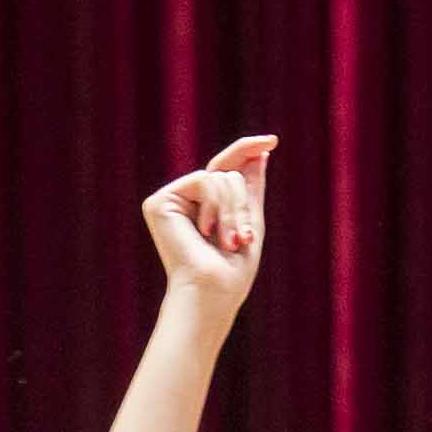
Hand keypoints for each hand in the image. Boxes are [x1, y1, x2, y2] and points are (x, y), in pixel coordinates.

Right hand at [139, 136, 274, 314]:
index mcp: (205, 207)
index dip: (246, 150)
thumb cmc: (232, 270)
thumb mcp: (250, 221)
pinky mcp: (159, 202)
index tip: (272, 140)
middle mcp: (186, 201)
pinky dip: (215, 206)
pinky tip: (205, 231)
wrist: (212, 290)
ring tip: (230, 241)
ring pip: (219, 176)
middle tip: (244, 239)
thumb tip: (261, 152)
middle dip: (242, 204)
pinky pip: (204, 180)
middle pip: (227, 172)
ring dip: (233, 210)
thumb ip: (251, 187)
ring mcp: (171, 200)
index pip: (226, 170)